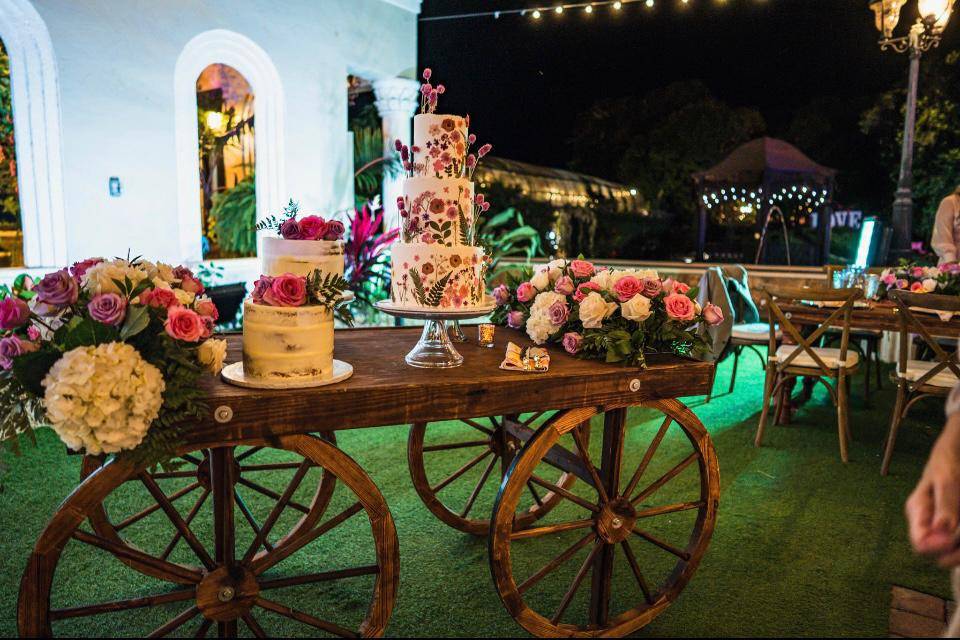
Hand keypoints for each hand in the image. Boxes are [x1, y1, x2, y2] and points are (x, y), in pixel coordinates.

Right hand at [906, 414, 959, 565]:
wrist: (957, 453)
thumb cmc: (949, 461)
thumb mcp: (946, 480)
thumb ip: (945, 505)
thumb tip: (940, 531)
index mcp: (918, 513)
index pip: (920, 544)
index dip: (938, 548)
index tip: (954, 539)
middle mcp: (929, 523)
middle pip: (938, 554)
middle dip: (955, 552)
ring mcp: (943, 526)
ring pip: (952, 551)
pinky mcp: (955, 525)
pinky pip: (958, 542)